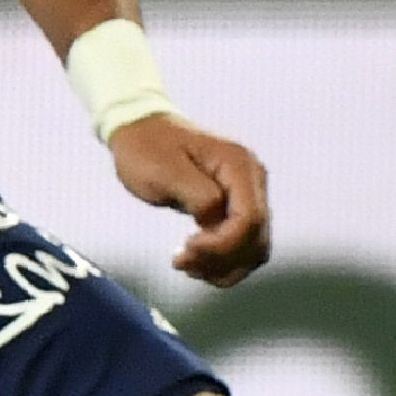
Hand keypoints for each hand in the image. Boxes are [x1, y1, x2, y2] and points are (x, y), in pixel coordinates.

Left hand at [113, 111, 269, 285]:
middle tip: (179, 262)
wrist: (139, 129)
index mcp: (238, 165)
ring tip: (184, 264)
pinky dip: (223, 261)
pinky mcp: (236, 206)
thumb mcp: (165, 172)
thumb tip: (217, 223)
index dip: (222, 244)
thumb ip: (199, 197)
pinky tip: (195, 262)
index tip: (186, 249)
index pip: (250, 219)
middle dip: (220, 258)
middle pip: (256, 236)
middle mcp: (252, 178)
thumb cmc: (146, 148)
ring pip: (254, 246)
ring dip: (223, 266)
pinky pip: (242, 243)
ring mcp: (247, 193)